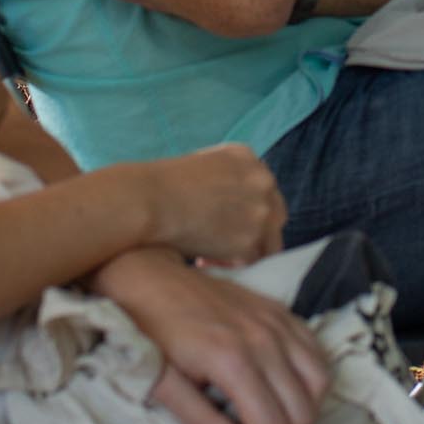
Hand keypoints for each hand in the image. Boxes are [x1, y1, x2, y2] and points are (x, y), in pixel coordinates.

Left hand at [95, 250, 329, 423]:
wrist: (147, 277)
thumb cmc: (147, 332)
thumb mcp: (162, 383)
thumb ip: (201, 422)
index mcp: (231, 358)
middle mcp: (264, 339)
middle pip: (302, 411)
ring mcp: (276, 322)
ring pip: (319, 383)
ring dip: (303, 417)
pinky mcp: (280, 311)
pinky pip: (317, 353)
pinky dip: (311, 382)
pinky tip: (288, 395)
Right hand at [140, 142, 287, 266]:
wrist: (149, 200)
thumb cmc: (160, 186)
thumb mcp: (200, 166)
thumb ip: (224, 181)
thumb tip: (230, 207)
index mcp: (247, 157)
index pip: (262, 189)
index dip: (245, 211)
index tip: (222, 223)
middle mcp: (262, 180)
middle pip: (274, 214)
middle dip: (252, 232)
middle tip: (222, 245)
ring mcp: (260, 210)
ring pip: (269, 241)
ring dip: (244, 252)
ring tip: (211, 256)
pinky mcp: (251, 239)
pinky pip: (252, 261)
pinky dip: (231, 266)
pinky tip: (203, 261)